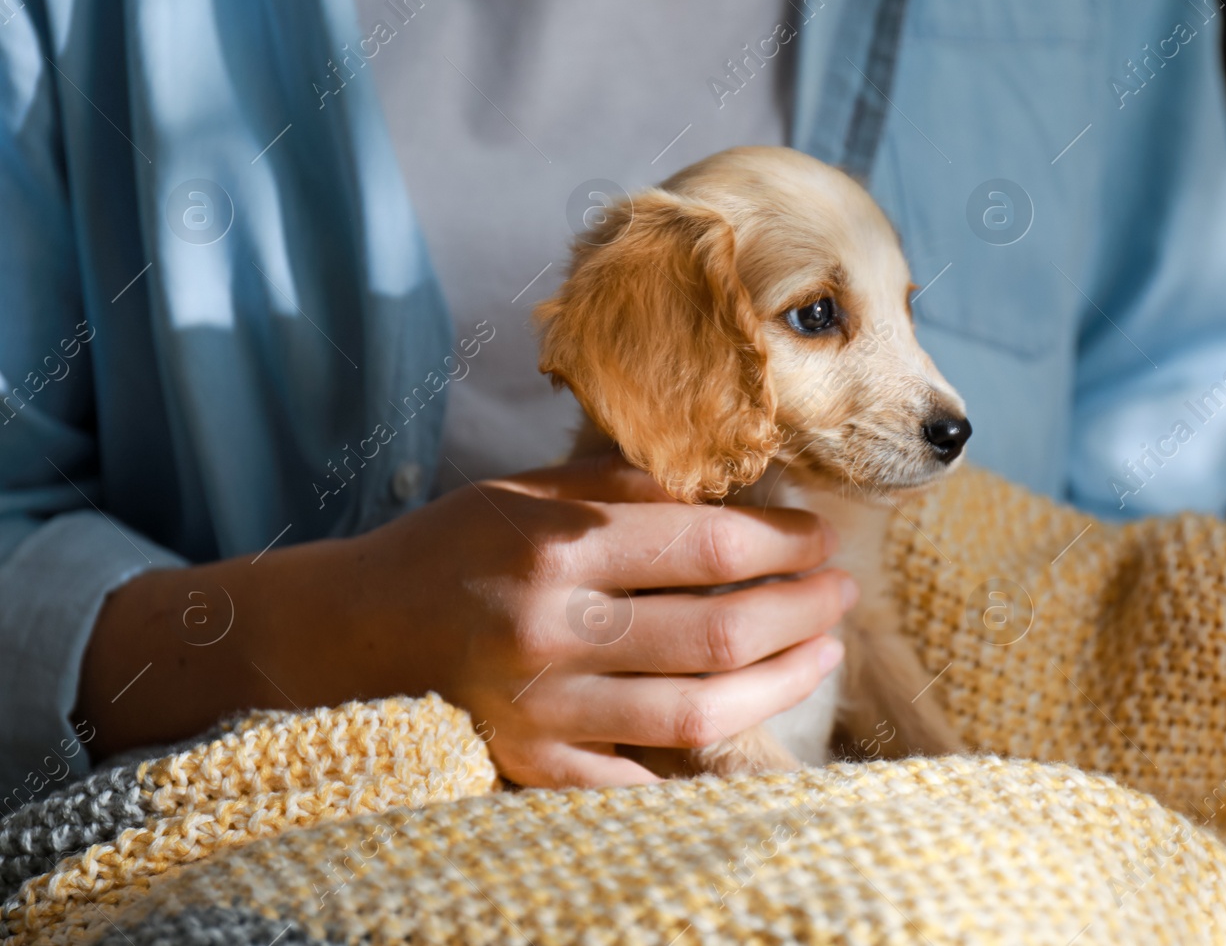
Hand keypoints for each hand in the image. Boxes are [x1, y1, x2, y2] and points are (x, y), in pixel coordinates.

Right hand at [76, 454, 852, 787]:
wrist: (340, 634)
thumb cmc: (443, 551)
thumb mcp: (524, 491)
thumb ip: (623, 488)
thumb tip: (733, 490)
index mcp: (556, 544)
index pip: (708, 546)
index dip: (784, 545)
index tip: (821, 538)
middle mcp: (551, 628)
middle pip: (718, 631)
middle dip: (801, 611)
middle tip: (842, 593)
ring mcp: (541, 709)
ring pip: (697, 711)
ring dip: (780, 682)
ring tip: (823, 653)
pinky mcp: (529, 767)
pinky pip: (639, 782)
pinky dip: (702, 765)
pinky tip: (752, 731)